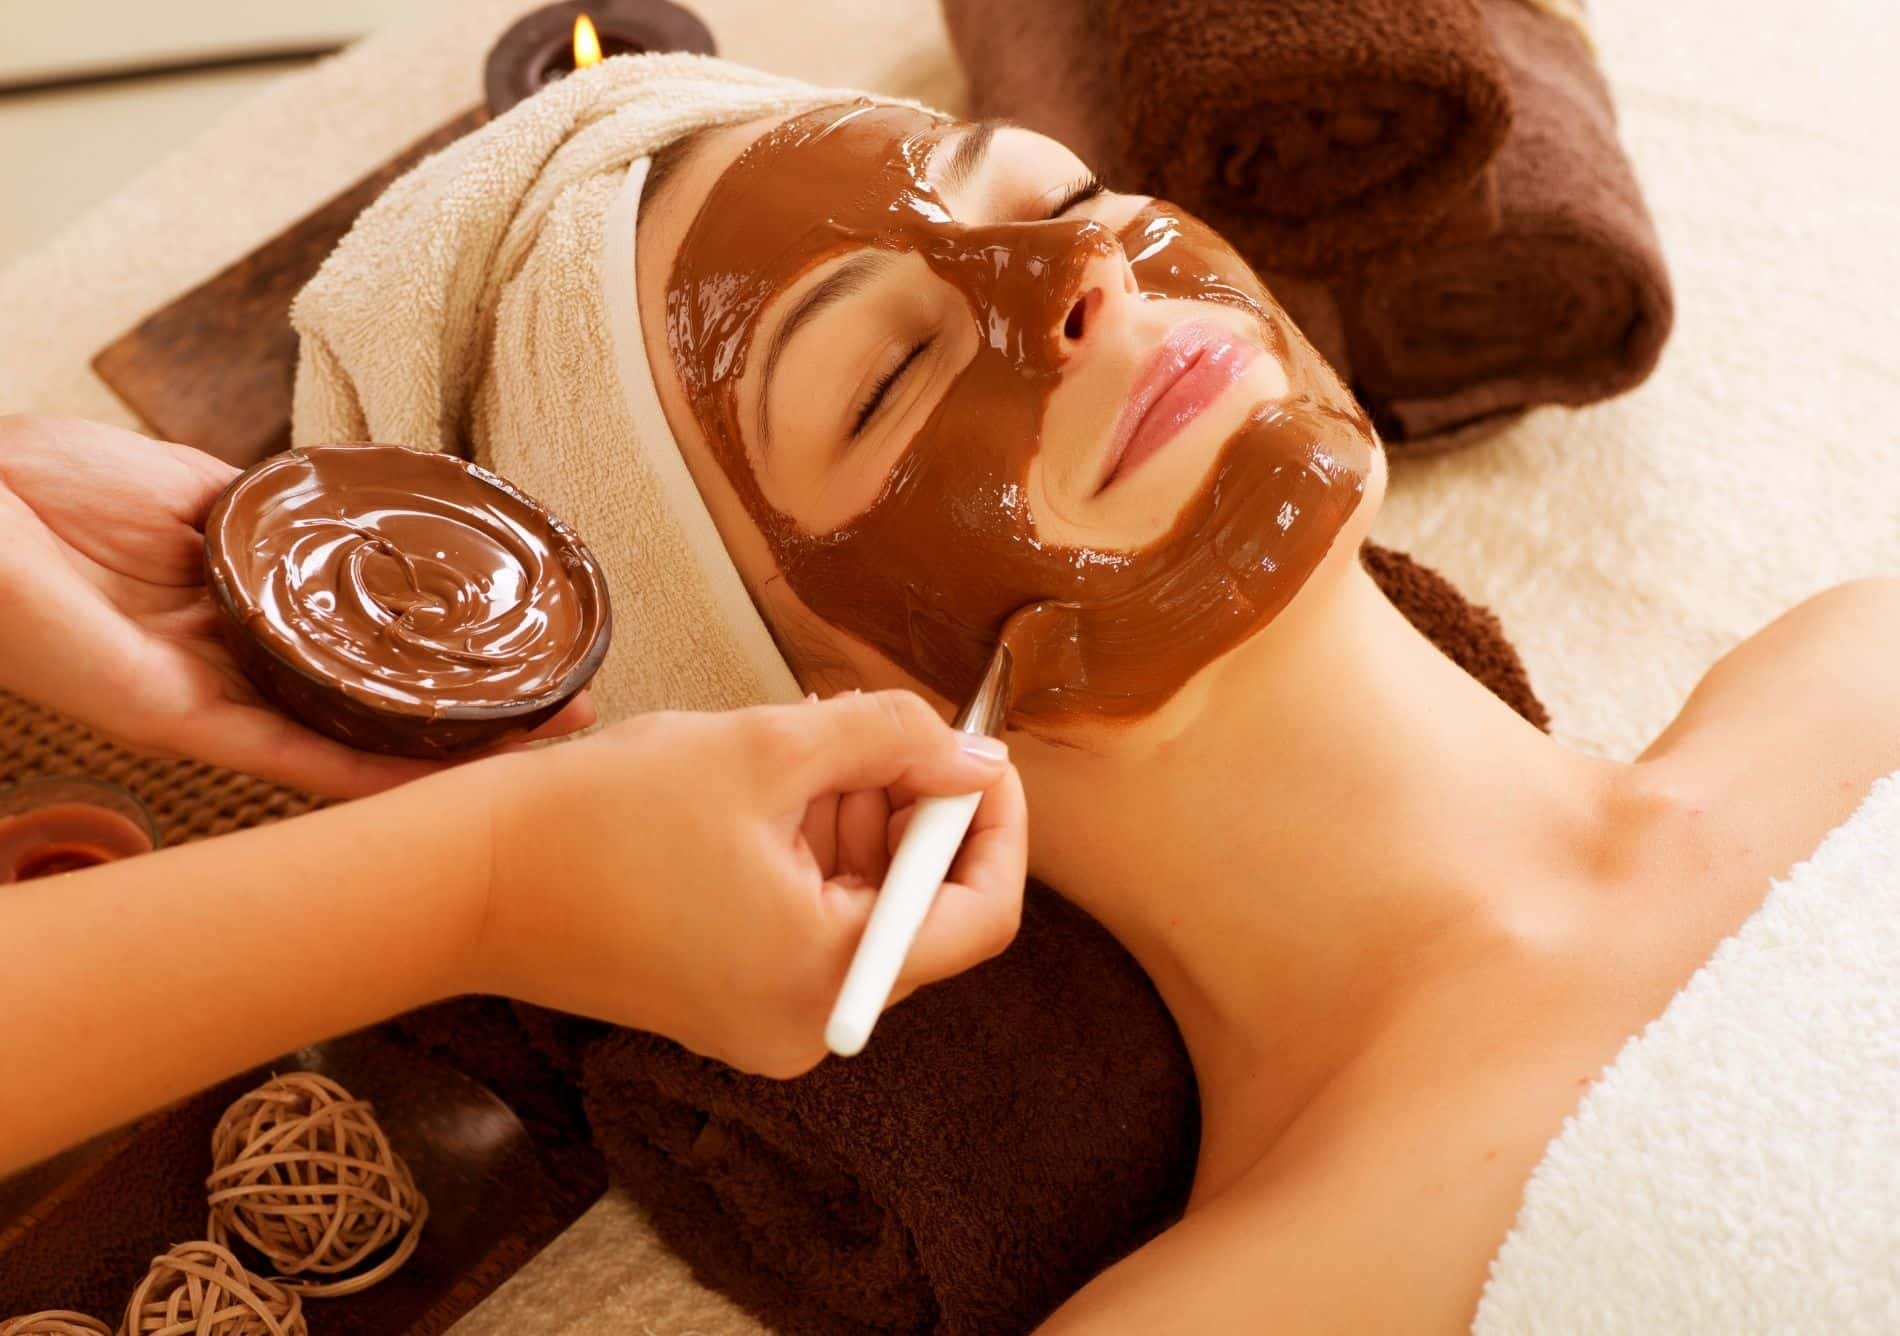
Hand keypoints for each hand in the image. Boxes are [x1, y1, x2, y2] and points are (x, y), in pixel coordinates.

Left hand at [0, 415, 592, 796]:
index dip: (450, 664)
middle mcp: (240, 674)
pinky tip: (441, 776)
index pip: (367, 655)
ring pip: (353, 746)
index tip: (533, 654)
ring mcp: (215, 704)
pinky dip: (368, 772)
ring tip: (541, 746)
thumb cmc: (45, 484)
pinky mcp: (180, 721)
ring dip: (449, 756)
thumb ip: (269, 519)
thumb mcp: (194, 489)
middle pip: (378, 712)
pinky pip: (288, 758)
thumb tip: (352, 516)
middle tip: (574, 713)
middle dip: (478, 720)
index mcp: (243, 618)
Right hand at [472, 690, 1027, 1076]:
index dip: (992, 824)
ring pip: (860, 909)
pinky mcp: (726, 1003)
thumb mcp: (769, 749)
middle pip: (917, 908)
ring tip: (799, 749)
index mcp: (830, 975)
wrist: (466, 879)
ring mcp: (764, 1022)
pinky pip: (806, 925)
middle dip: (907, 808)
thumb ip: (892, 740)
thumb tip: (973, 755)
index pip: (980, 914)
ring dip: (853, 822)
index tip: (975, 754)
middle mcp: (809, 1023)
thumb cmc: (601, 816)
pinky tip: (764, 793)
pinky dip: (807, 854)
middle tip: (867, 729)